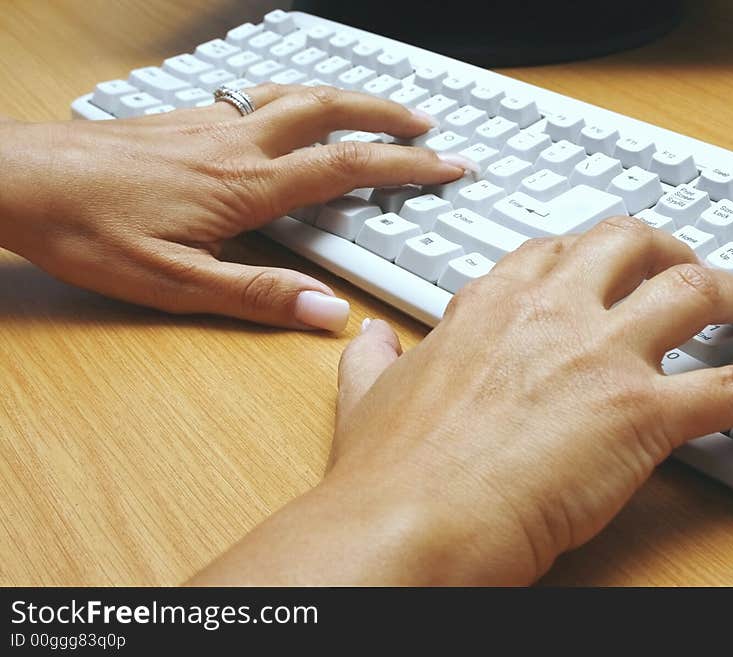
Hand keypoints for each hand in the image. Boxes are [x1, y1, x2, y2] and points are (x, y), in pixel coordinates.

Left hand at [0, 85, 466, 330]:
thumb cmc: (89, 230)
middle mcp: (235, 144)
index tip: (446, 164)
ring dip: (346, 98)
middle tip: (426, 123)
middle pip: (329, 111)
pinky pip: (255, 96)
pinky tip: (289, 110)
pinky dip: (295, 96)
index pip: (345, 167)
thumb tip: (327, 312)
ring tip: (376, 108)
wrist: (18, 180)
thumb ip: (257, 295)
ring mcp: (208, 125)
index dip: (404, 165)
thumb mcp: (176, 284)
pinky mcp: (183, 120)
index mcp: (246, 186)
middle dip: (386, 115)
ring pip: (293, 94)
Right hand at [191, 217, 732, 585]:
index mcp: (486, 309)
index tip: (601, 268)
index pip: (549, 254)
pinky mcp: (641, 413)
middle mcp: (548, 314)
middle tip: (682, 269)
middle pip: (626, 243)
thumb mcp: (365, 400)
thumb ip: (372, 362)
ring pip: (690, 288)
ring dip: (731, 289)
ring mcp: (598, 356)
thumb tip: (370, 339)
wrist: (407, 522)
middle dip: (664, 248)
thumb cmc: (387, 473)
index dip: (584, 257)